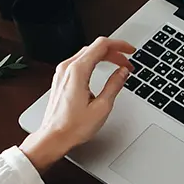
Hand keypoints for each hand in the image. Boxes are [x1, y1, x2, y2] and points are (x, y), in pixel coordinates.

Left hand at [20, 37, 134, 172]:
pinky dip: (95, 60)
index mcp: (78, 71)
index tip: (130, 50)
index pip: (102, 45)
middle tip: (128, 63)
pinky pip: (80, 61)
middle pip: (95, 47)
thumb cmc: (73, 127)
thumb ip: (114, 85)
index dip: (119, 45)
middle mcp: (67, 68)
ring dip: (105, 56)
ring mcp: (62, 72)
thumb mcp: (102, 107)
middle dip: (115, 52)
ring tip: (119, 65)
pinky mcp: (61, 78)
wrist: (52, 138)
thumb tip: (123, 72)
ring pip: (87, 52)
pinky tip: (103, 68)